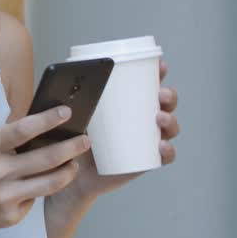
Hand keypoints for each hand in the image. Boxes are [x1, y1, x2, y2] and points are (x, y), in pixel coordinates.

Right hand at [0, 106, 91, 237]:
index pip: (23, 129)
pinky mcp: (11, 216)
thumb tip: (41, 122)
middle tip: (86, 140)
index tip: (67, 112)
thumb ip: (6, 135)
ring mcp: (5, 196)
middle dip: (72, 147)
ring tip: (75, 163)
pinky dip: (42, 189)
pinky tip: (42, 184)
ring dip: (69, 170)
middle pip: (46, 157)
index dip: (48, 119)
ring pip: (51, 182)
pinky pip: (36, 198)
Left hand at [61, 59, 181, 201]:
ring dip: (171, 120)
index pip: (148, 85)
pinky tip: (162, 146)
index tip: (160, 65)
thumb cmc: (74, 139)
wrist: (72, 173)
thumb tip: (65, 80)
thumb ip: (70, 99)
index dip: (159, 73)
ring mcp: (147, 140)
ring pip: (169, 127)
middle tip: (160, 94)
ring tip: (159, 118)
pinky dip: (168, 151)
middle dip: (169, 96)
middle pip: (166, 104)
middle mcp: (142, 119)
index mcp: (127, 103)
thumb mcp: (73, 115)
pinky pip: (165, 156)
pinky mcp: (146, 160)